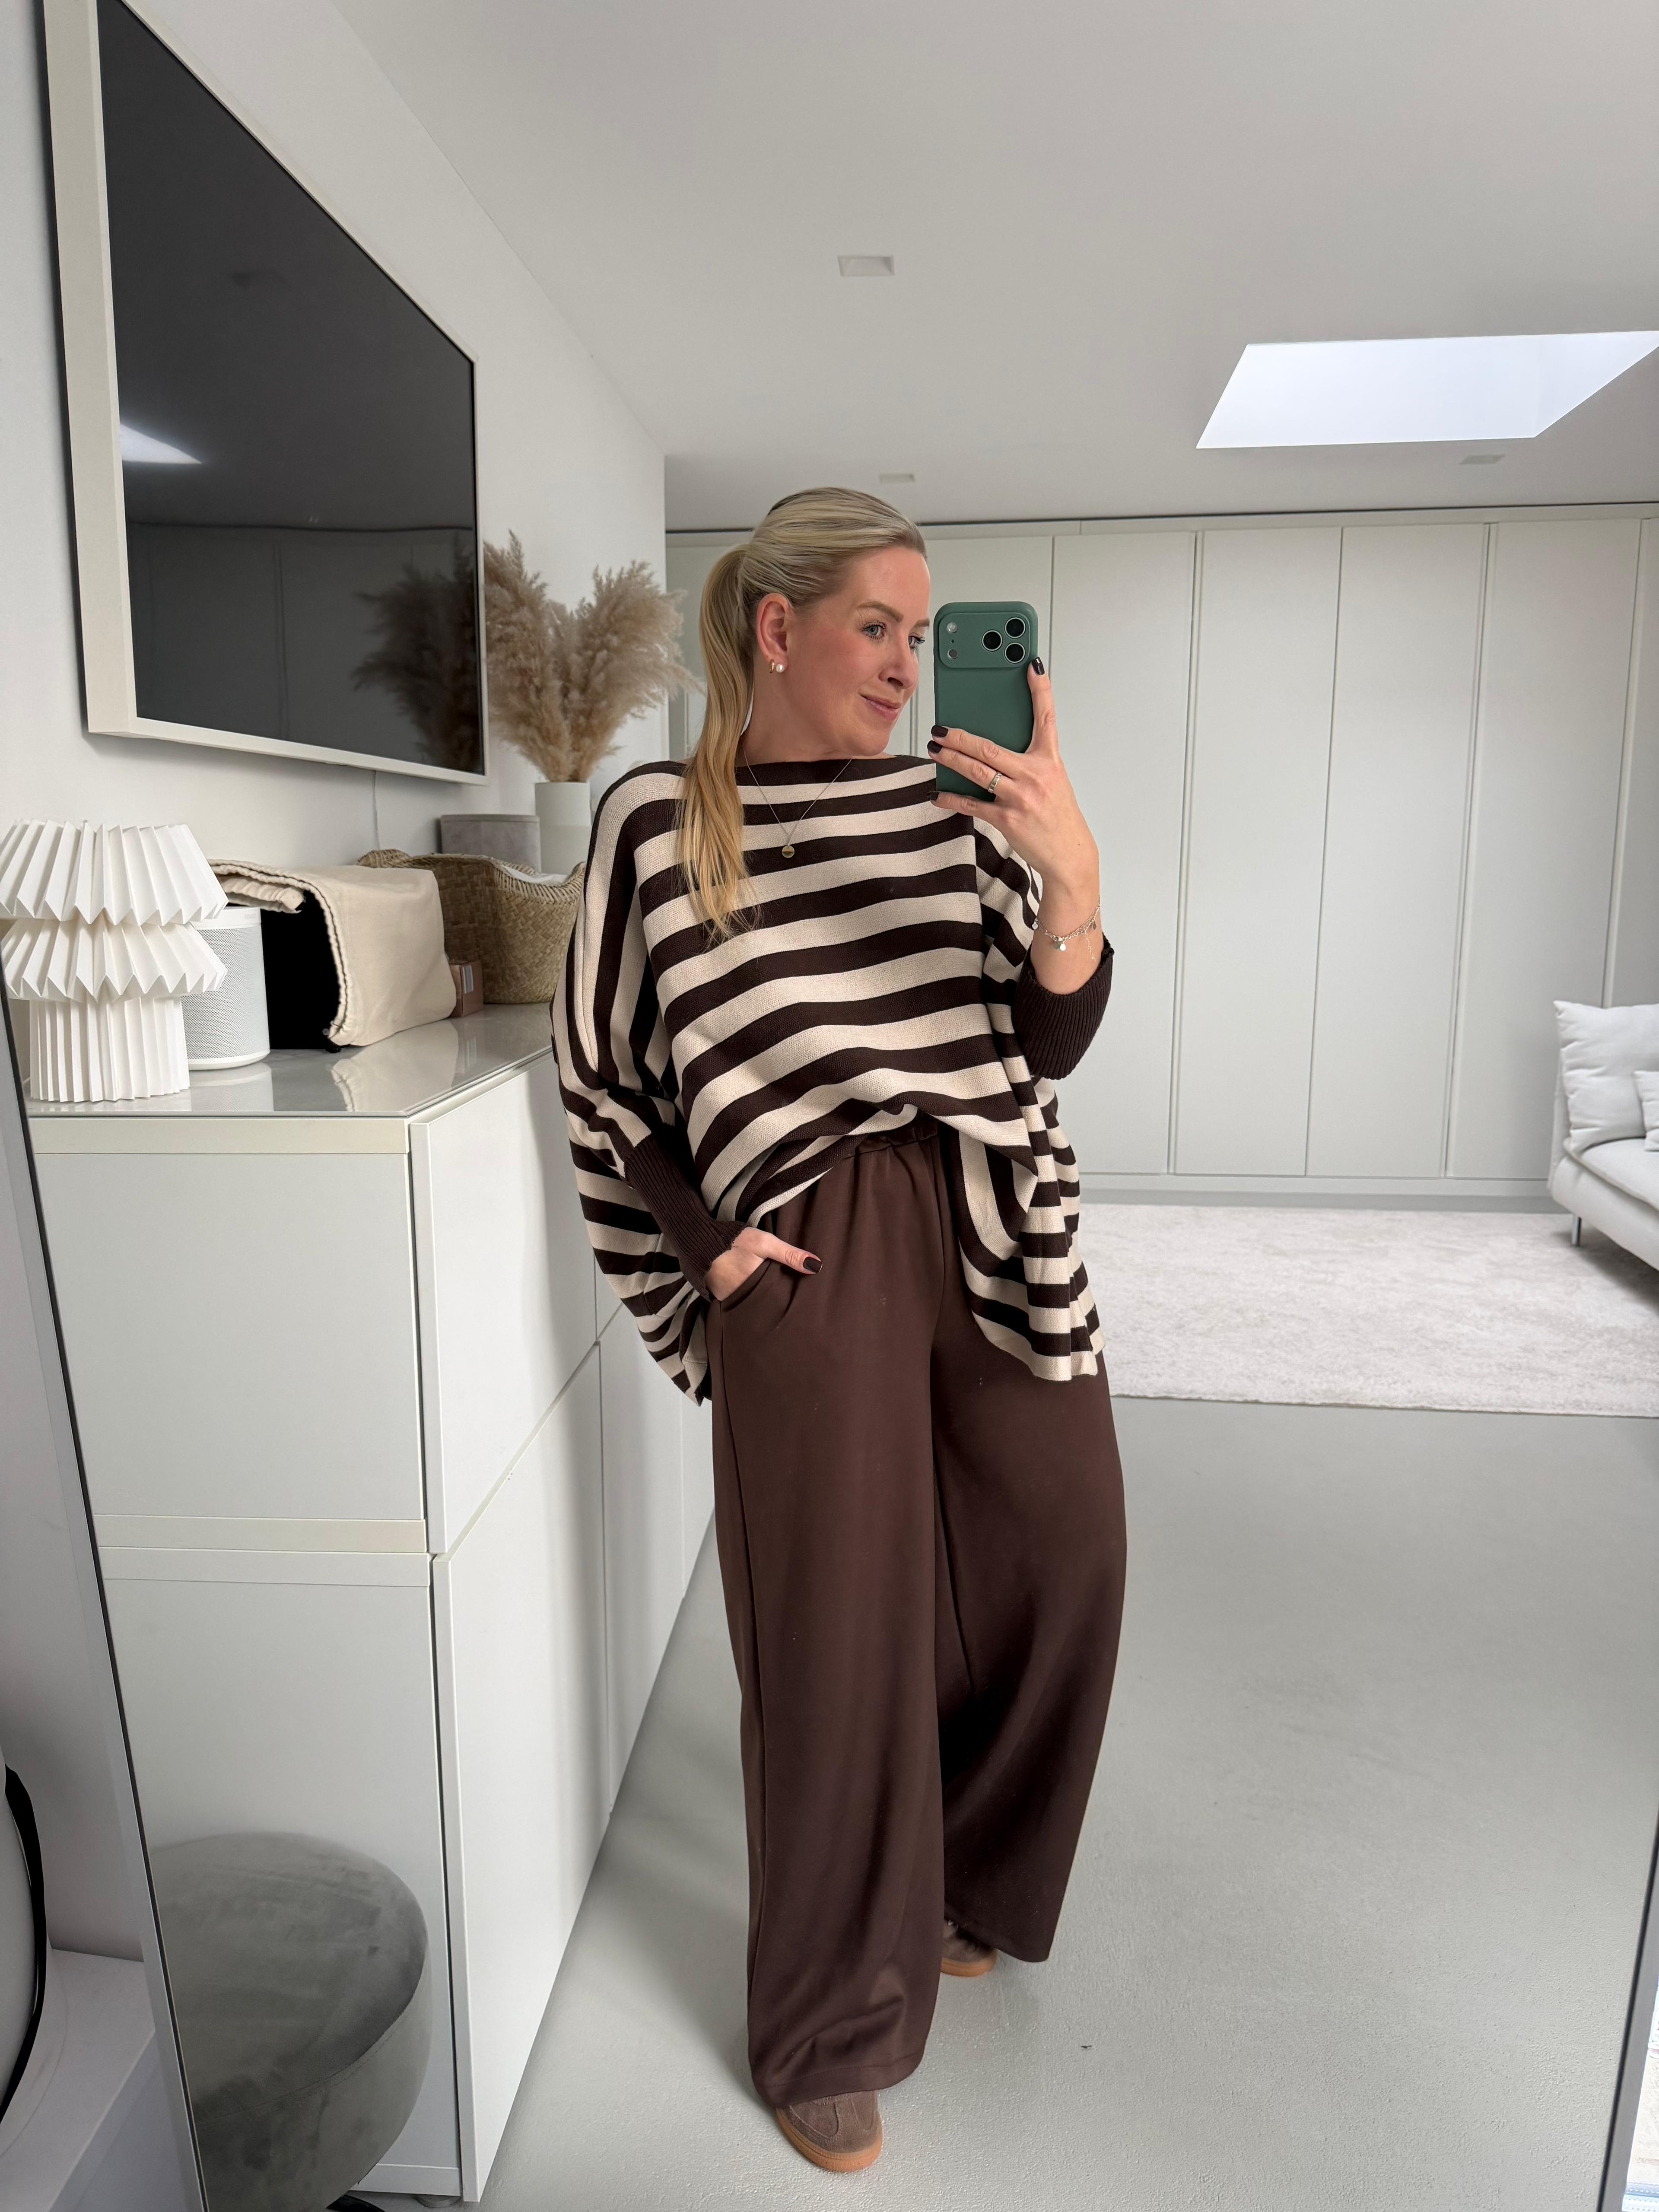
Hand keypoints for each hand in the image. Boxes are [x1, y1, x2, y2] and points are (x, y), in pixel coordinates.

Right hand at [706, 1223, 820, 1303]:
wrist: (698, 1240)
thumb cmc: (734, 1240)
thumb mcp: (764, 1243)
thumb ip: (789, 1254)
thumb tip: (817, 1266)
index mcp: (755, 1287)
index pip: (777, 1300)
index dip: (786, 1300)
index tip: (798, 1301)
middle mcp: (741, 1298)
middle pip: (763, 1303)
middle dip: (774, 1302)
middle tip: (788, 1302)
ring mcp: (728, 1299)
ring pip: (750, 1303)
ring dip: (759, 1300)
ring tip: (772, 1298)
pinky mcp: (719, 1296)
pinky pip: (736, 1300)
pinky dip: (744, 1297)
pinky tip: (751, 1291)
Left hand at [929, 662, 1102, 991]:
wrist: (1069, 855)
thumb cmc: (1058, 817)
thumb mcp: (1051, 781)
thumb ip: (1028, 762)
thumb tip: (992, 748)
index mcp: (1049, 761)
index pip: (1045, 718)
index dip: (1040, 689)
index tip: (1031, 665)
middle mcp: (1035, 775)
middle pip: (991, 747)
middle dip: (961, 736)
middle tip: (940, 727)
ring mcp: (1021, 797)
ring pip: (978, 771)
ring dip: (951, 759)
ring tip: (934, 749)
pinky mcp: (1008, 818)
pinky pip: (973, 804)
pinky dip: (952, 798)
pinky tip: (938, 794)